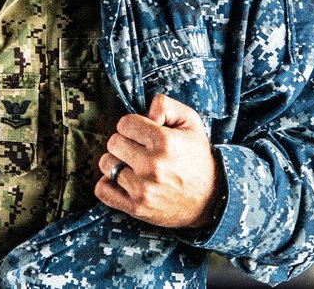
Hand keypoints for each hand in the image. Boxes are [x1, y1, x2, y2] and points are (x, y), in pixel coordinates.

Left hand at [95, 94, 220, 228]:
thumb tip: (144, 112)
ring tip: (133, 165)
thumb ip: (165, 105)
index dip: (133, 125)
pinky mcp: (136, 208)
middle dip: (124, 142)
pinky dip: (108, 184)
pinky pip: (103, 190)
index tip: (143, 133)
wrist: (210, 199)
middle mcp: (152, 166)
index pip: (124, 123)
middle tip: (139, 149)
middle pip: (113, 142)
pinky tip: (123, 180)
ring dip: (117, 162)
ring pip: (106, 164)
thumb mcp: (191, 121)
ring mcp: (143, 189)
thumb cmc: (197, 156)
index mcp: (164, 142)